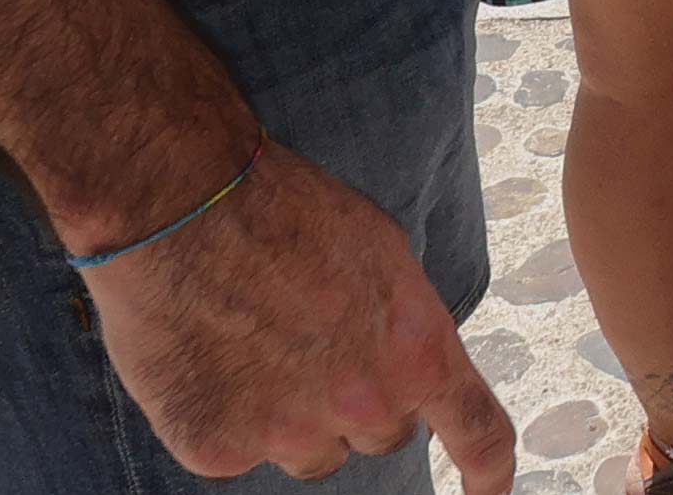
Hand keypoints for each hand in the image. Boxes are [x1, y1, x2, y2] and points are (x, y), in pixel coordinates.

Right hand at [85, 140, 516, 492]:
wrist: (183, 206)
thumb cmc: (286, 211)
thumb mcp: (381, 253)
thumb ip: (404, 324)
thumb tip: (404, 365)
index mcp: (417, 349)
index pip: (478, 432)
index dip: (490, 474)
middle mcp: (364, 404)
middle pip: (379, 433)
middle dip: (360, 400)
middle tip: (314, 338)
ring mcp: (288, 434)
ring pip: (309, 449)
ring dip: (294, 414)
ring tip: (254, 339)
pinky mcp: (218, 450)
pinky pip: (239, 448)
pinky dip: (228, 415)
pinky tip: (208, 356)